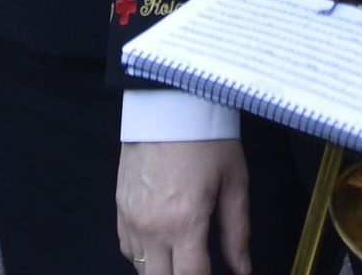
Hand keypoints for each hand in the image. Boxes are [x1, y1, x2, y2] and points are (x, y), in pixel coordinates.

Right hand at [117, 140, 249, 274]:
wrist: (168, 103)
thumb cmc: (205, 136)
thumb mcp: (234, 180)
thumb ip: (237, 231)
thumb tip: (242, 269)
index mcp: (184, 222)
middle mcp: (152, 227)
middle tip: (199, 266)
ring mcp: (131, 219)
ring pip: (143, 271)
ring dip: (164, 270)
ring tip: (185, 257)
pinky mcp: (120, 208)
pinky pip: (129, 250)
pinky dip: (145, 256)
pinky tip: (163, 245)